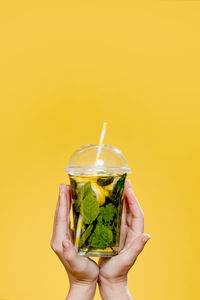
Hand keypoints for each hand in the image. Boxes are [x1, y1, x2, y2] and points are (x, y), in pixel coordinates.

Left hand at [51, 184, 98, 299]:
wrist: (82, 283)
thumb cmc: (83, 274)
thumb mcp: (77, 265)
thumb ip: (70, 254)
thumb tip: (64, 242)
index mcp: (60, 242)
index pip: (61, 218)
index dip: (62, 202)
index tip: (64, 188)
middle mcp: (59, 238)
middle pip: (60, 214)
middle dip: (62, 198)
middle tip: (65, 184)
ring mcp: (63, 237)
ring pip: (63, 216)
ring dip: (65, 202)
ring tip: (69, 190)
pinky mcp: (68, 238)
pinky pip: (68, 220)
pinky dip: (69, 210)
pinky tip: (75, 204)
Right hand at [98, 180, 150, 299]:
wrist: (110, 280)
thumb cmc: (118, 272)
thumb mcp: (127, 260)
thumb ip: (136, 248)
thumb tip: (147, 236)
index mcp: (135, 235)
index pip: (137, 214)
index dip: (133, 200)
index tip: (128, 188)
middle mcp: (129, 231)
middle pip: (130, 209)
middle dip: (127, 195)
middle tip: (122, 181)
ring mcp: (121, 232)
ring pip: (121, 212)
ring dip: (118, 200)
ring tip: (112, 187)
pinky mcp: (113, 234)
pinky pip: (113, 218)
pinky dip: (110, 209)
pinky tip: (103, 203)